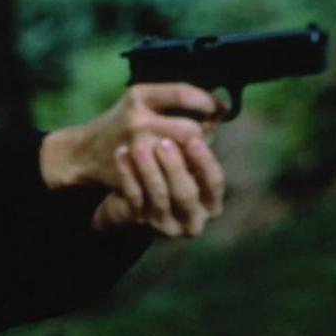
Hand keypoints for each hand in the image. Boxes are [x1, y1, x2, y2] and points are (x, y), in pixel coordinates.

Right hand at [40, 83, 224, 189]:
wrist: (84, 152)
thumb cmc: (120, 124)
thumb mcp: (139, 101)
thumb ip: (170, 101)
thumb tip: (215, 111)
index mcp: (139, 95)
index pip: (183, 93)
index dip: (206, 102)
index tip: (217, 109)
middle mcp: (137, 119)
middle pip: (190, 129)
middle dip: (203, 136)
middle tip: (204, 138)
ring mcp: (137, 148)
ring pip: (185, 155)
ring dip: (196, 157)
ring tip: (194, 154)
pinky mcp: (137, 172)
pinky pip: (173, 174)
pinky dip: (182, 173)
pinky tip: (183, 169)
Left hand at [91, 137, 224, 235]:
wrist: (131, 200)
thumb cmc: (167, 174)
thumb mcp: (185, 162)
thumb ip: (197, 144)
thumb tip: (210, 111)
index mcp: (211, 203)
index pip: (214, 182)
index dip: (205, 161)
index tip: (194, 139)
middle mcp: (193, 219)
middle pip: (186, 193)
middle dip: (175, 167)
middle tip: (164, 143)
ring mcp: (166, 224)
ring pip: (159, 197)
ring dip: (149, 169)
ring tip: (139, 146)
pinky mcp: (140, 222)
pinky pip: (133, 197)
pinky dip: (127, 174)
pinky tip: (121, 153)